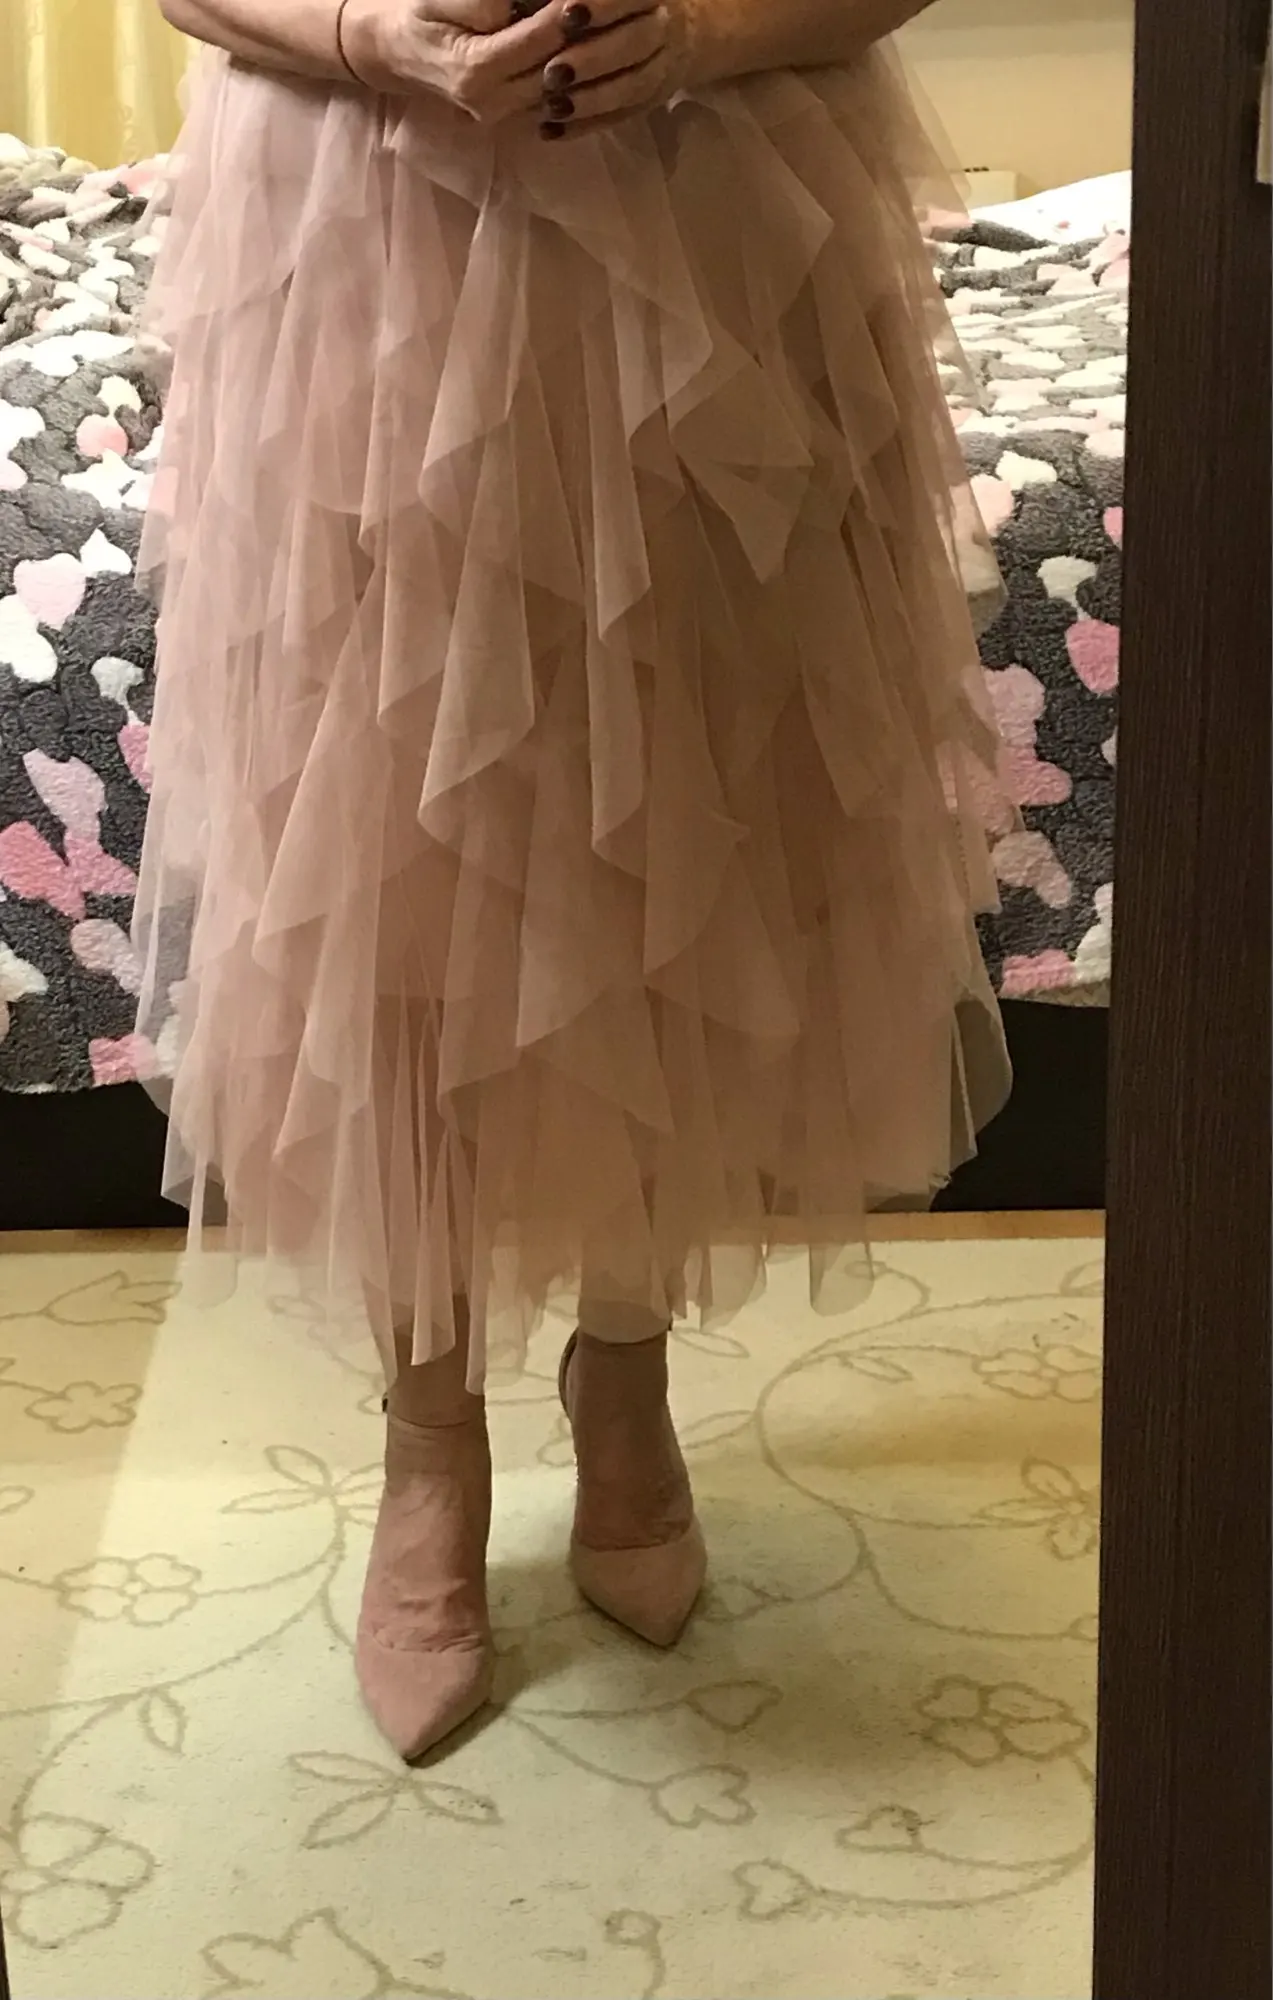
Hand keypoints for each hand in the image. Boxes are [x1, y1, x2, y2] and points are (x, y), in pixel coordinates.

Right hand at [337, 0, 602, 120]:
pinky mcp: (517, 117)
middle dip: (593, 36)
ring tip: (622, 24)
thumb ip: (477, 3)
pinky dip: (585, 75)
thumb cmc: (419, 16)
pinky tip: (604, 48)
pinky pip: (562, 99)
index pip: (537, 40)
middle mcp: (495, 103)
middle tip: (626, 5)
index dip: (567, 12)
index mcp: (474, 72)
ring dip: (597, 59)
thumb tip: (512, 7)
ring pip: (568, 89)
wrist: (399, 55)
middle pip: (561, 68)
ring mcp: (508, 116)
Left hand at [535, 1, 699, 139]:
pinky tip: (552, 130)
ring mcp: (664, 65)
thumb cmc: (619, 2)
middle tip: (552, 74)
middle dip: (593, 59)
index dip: (602, 6)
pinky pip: (622, 115)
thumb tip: (523, 2)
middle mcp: (667, 24)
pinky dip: (586, 124)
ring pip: (633, 85)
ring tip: (551, 108)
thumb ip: (564, 0)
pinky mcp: (653, 99)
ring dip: (590, 99)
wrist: (679, 26)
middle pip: (636, 42)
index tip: (566, 15)